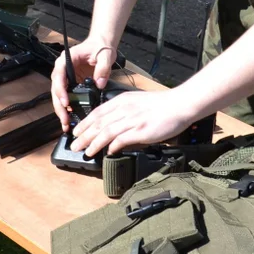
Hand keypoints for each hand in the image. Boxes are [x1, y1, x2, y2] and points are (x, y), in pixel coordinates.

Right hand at [50, 37, 118, 130]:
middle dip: (59, 105)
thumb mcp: (104, 55)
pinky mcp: (71, 83)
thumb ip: (103, 68)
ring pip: (59, 95)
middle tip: (65, 119)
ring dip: (61, 109)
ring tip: (66, 124)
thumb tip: (99, 84)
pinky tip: (70, 118)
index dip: (60, 89)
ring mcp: (66, 77)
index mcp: (66, 59)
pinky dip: (67, 108)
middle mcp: (63, 69)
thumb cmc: (100, 47)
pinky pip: (67, 96)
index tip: (65, 102)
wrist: (101, 44)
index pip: (59, 75)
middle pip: (56, 88)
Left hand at [70, 89, 198, 156]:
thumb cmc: (160, 104)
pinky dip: (113, 146)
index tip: (76, 131)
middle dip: (84, 136)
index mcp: (121, 101)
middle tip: (74, 145)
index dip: (84, 123)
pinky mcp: (141, 130)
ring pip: (106, 132)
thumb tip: (112, 126)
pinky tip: (108, 152)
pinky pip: (122, 139)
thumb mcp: (136, 101)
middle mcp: (124, 109)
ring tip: (86, 151)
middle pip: (98, 124)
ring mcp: (132, 120)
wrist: (179, 104)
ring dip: (94, 143)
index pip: (97, 112)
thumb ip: (122, 111)